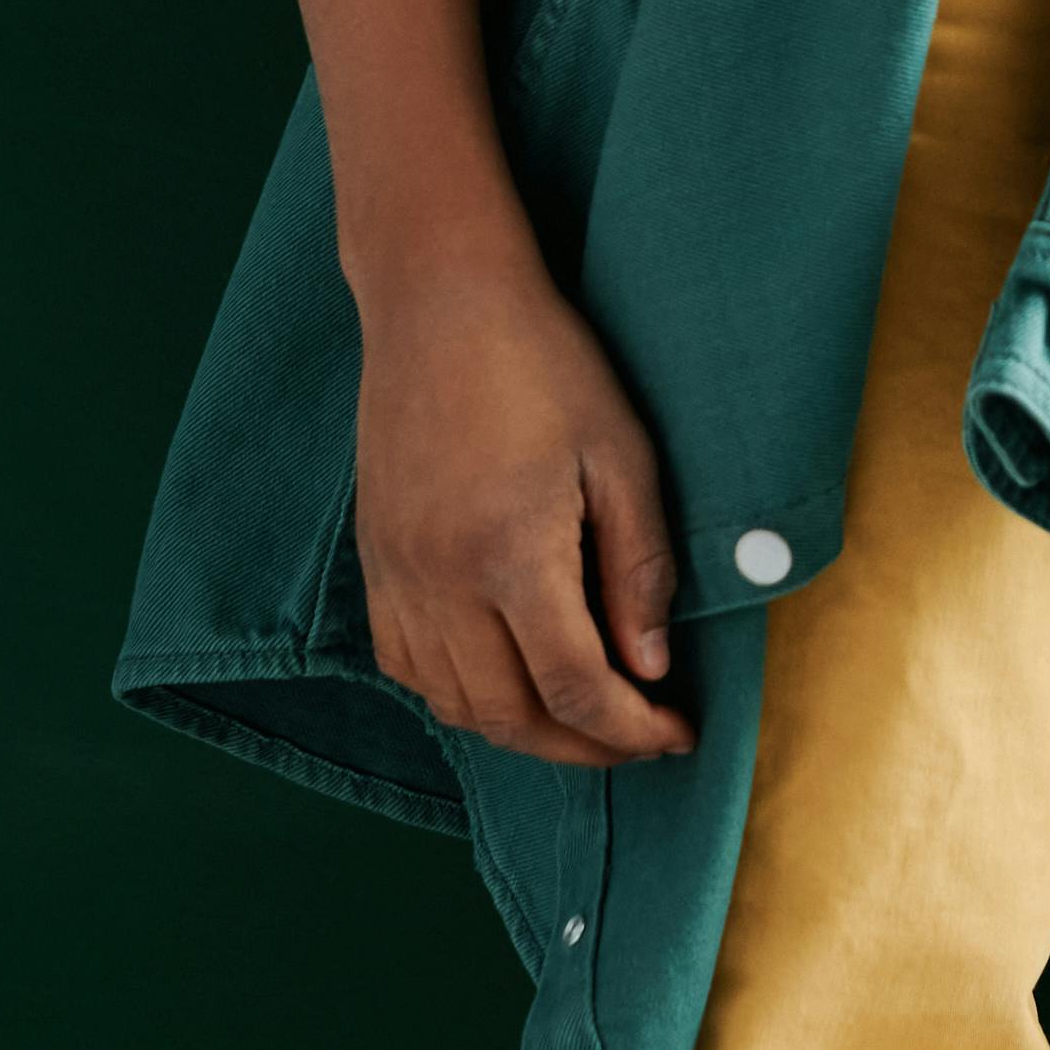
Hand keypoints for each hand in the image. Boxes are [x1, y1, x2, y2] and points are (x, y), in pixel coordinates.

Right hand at [353, 250, 695, 764]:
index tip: (676, 733)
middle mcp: (441, 579)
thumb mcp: (622, 456)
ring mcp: (397, 573)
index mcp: (511, 552)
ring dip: (520, 731)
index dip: (631, 730)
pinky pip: (406, 666)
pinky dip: (458, 697)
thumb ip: (639, 570)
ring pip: (452, 705)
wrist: (438, 301)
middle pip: (508, 716)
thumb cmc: (543, 363)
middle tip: (636, 738)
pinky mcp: (373, 560)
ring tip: (580, 718)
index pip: (574, 687)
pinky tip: (504, 680)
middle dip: (582, 748)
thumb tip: (650, 668)